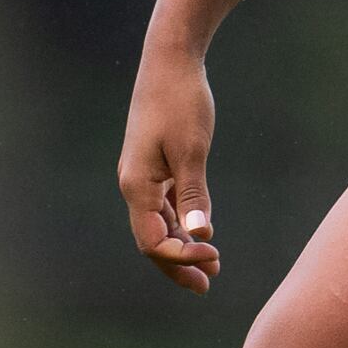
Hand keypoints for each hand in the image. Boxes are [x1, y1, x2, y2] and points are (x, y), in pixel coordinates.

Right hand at [119, 44, 223, 291]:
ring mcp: (142, 176)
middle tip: (206, 285)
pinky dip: (180, 223)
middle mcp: (134, 185)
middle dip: (177, 264)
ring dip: (181, 246)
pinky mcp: (153, 165)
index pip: (152, 241)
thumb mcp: (192, 150)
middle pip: (150, 239)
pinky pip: (162, 206)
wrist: (170, 61)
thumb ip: (194, 195)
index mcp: (137, 185)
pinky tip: (200, 232)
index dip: (180, 256)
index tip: (214, 254)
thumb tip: (199, 235)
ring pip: (157, 224)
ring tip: (210, 264)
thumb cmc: (181, 101)